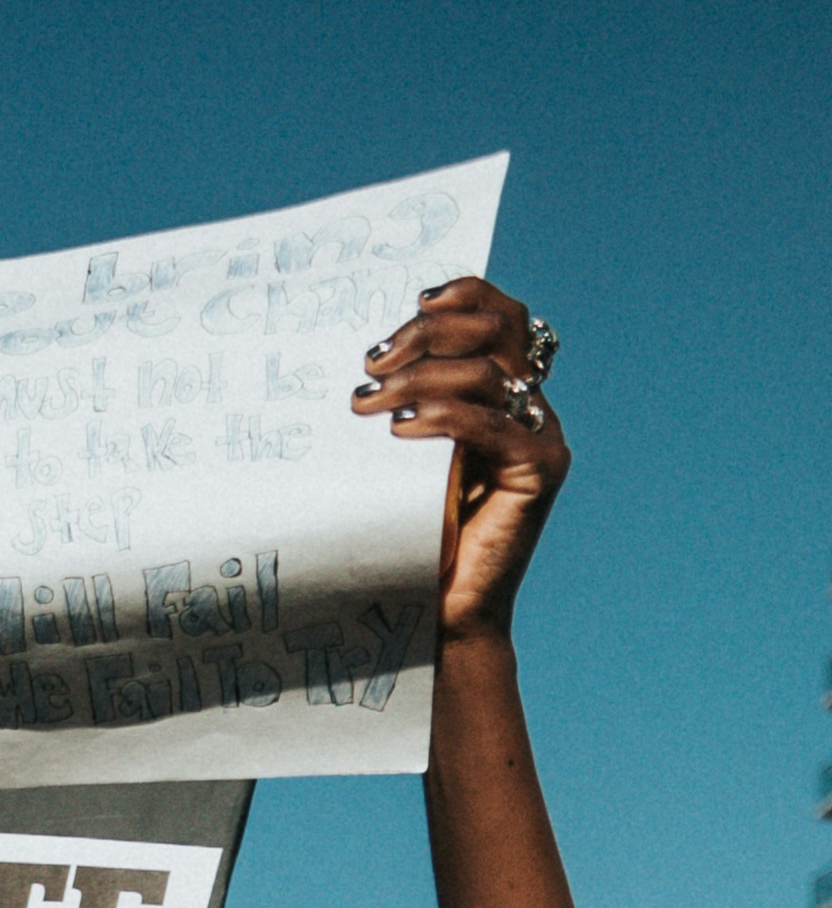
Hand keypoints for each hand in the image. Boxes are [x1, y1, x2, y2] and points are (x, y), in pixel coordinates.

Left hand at [355, 273, 568, 639]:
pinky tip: (399, 431)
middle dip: (430, 334)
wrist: (435, 612)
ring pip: (487, 373)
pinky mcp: (539, 472)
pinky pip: (491, 424)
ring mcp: (540, 436)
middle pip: (496, 330)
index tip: (411, 305)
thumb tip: (367, 360)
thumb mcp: (402, 455)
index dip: (462, 295)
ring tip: (368, 403)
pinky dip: (443, 418)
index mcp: (504, 390)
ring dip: (419, 379)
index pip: (497, 315)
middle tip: (373, 364)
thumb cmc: (407, 533)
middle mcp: (529, 405)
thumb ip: (407, 402)